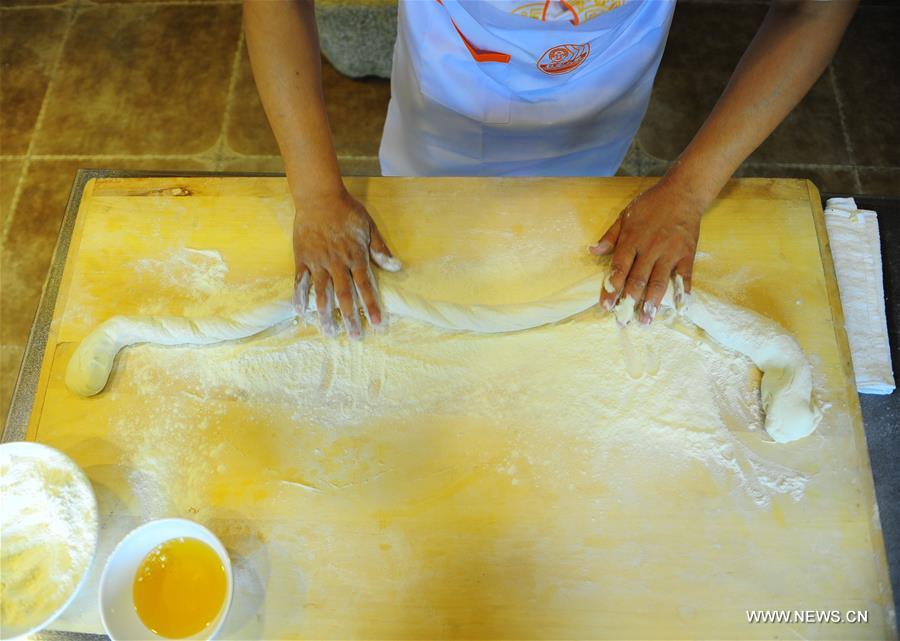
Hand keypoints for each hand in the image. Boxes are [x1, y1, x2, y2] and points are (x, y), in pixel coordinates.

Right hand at [293, 188, 400, 337]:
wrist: (319, 196)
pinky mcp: (302, 258)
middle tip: (355, 337)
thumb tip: (397, 267)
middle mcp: (337, 263)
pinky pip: (300, 281)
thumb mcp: (369, 227)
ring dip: (325, 314)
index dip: (371, 306)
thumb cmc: (347, 211)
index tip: (377, 324)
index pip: (366, 286)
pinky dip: (300, 297)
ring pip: (322, 292)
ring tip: (329, 332)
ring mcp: (318, 262)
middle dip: (350, 317)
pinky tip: (301, 312)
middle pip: (344, 295)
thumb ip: (380, 250)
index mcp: (355, 256)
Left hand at [589, 177, 703, 323]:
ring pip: (660, 282)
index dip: (612, 288)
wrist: (683, 192)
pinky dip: (683, 292)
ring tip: (646, 320)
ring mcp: (670, 252)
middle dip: (629, 302)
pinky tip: (680, 307)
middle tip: (623, 320)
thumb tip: (592, 250)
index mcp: (632, 240)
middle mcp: (650, 249)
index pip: (619, 268)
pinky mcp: (687, 254)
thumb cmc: (651, 204)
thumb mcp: (625, 216)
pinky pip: (684, 276)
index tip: (606, 306)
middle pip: (638, 279)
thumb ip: (610, 236)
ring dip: (652, 303)